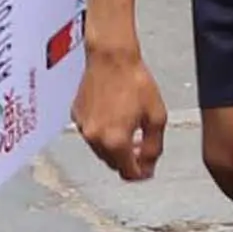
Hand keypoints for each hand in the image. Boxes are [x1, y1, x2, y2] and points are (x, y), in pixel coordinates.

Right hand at [72, 47, 167, 180]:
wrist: (111, 57)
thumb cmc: (135, 82)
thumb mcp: (156, 117)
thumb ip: (153, 147)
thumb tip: (148, 168)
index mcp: (116, 141)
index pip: (128, 172)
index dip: (141, 173)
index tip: (148, 168)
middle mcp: (95, 138)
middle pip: (113, 164)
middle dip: (128, 160)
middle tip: (141, 147)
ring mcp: (83, 128)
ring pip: (100, 151)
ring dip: (114, 148)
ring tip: (129, 130)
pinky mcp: (76, 116)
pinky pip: (91, 135)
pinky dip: (102, 134)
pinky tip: (115, 117)